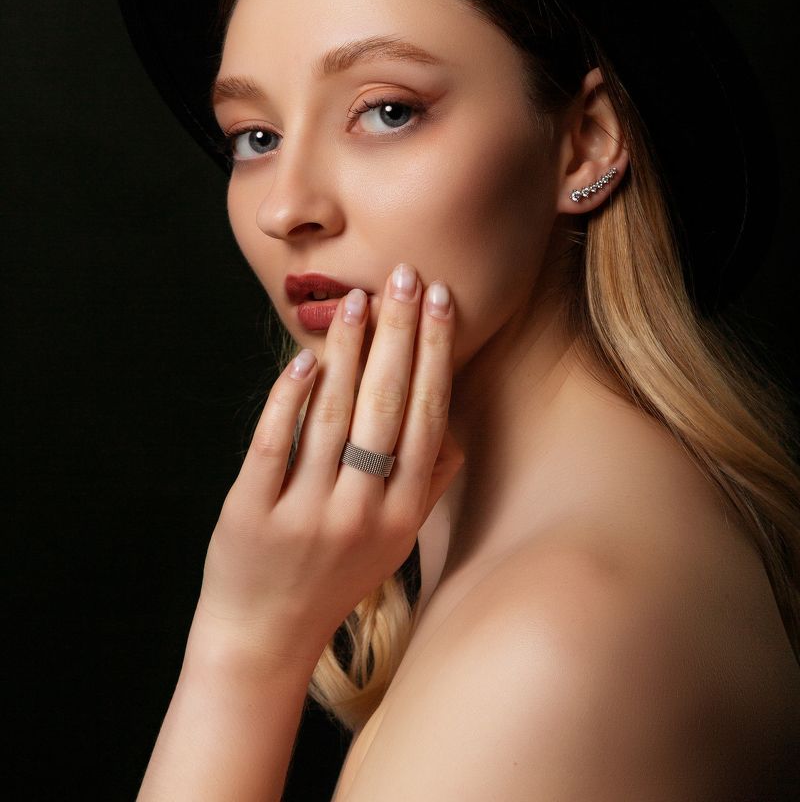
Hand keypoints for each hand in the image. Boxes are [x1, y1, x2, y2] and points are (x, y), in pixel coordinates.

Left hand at [196, 263, 464, 665]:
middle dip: (399, 332)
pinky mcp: (252, 513)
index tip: (440, 300)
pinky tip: (305, 358)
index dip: (435, 353)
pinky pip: (274, 442)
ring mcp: (305, 513)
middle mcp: (361, 513)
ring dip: (347, 349)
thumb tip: (458, 435)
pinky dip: (290, 396)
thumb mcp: (393, 544)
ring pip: (332, 414)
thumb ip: (426, 489)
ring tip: (357, 300)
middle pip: (386, 405)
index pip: (426, 416)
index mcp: (402, 515)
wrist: (265, 637)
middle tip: (406, 275)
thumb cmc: (334, 581)